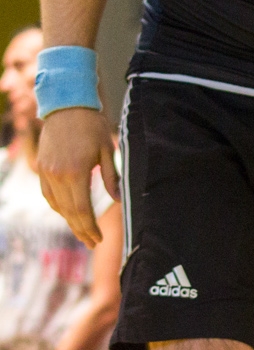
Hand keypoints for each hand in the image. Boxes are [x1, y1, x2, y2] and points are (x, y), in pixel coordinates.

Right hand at [36, 107, 119, 246]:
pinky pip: (48, 194)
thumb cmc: (92, 127)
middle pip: (68, 212)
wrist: (66, 106)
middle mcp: (57, 175)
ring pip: (56, 205)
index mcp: (75, 172)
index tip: (99, 239)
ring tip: (82, 233)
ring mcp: (46, 171)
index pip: (81, 210)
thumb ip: (111, 178)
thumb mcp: (107, 151)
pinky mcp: (42, 167)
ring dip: (69, 221)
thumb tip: (117, 201)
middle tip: (92, 244)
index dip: (90, 227)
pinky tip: (68, 214)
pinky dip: (58, 207)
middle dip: (81, 230)